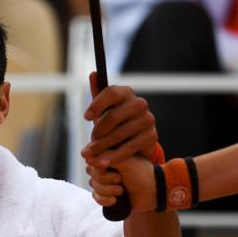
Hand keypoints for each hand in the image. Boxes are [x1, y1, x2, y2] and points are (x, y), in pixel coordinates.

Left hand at [80, 72, 157, 210]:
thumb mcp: (106, 110)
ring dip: (102, 147)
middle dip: (97, 133)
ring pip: (120, 134)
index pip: (111, 92)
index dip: (97, 104)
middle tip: (86, 145)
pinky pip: (130, 147)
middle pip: (113, 116)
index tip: (85, 118)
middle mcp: (139, 103)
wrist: (137, 141)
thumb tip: (93, 73)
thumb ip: (98, 95)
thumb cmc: (115, 122)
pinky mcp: (151, 136)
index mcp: (126, 93)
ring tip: (90, 157)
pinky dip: (115, 156)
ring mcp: (147, 120)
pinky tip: (103, 163)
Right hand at [86, 157, 156, 211]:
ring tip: (121, 191)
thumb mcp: (125, 161)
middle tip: (120, 180)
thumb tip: (87, 158)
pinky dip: (104, 200)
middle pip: (91, 173)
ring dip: (107, 190)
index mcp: (110, 152)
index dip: (100, 168)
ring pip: (93, 185)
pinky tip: (115, 200)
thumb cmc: (142, 173)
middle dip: (105, 180)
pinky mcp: (106, 192)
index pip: (92, 158)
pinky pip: (95, 196)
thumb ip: (106, 156)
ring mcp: (106, 178)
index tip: (115, 171)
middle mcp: (105, 163)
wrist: (153, 192)